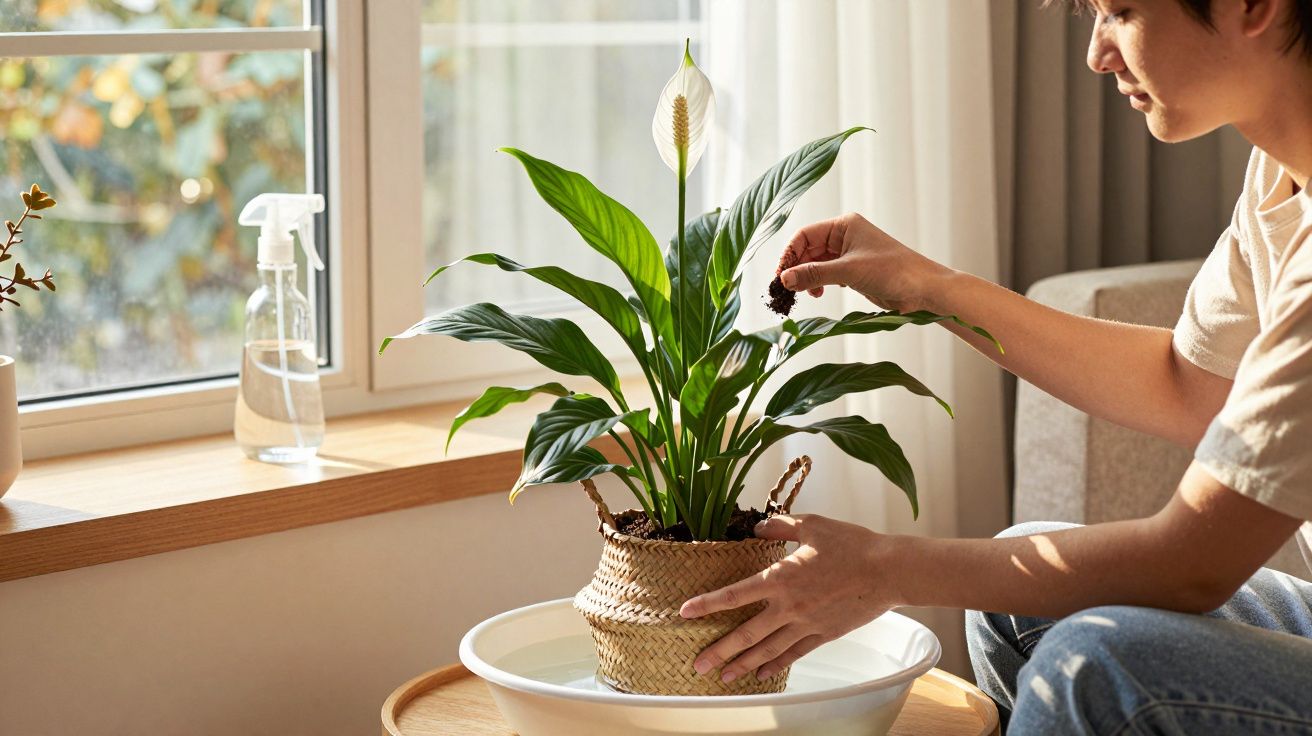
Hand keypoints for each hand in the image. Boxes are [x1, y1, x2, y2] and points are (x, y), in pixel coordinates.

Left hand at [678, 514, 897, 683]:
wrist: (888, 570)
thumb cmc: (851, 544)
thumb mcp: (812, 524)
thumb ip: (779, 526)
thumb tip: (757, 528)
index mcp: (782, 578)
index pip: (735, 594)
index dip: (708, 604)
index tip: (685, 612)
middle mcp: (789, 606)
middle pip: (746, 633)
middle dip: (719, 650)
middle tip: (697, 665)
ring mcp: (807, 624)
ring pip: (768, 650)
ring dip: (744, 664)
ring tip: (724, 677)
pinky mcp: (824, 634)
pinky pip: (795, 654)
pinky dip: (777, 665)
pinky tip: (763, 673)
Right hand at [778, 212, 952, 312]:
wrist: (923, 289)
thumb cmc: (893, 271)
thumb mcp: (849, 272)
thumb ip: (815, 274)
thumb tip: (784, 279)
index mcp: (844, 225)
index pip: (804, 235)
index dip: (789, 255)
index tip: (779, 276)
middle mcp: (844, 236)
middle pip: (807, 249)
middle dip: (796, 268)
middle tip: (786, 290)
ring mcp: (848, 254)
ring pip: (815, 263)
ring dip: (806, 278)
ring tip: (804, 294)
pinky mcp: (853, 270)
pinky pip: (826, 274)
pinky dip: (817, 284)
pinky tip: (817, 294)